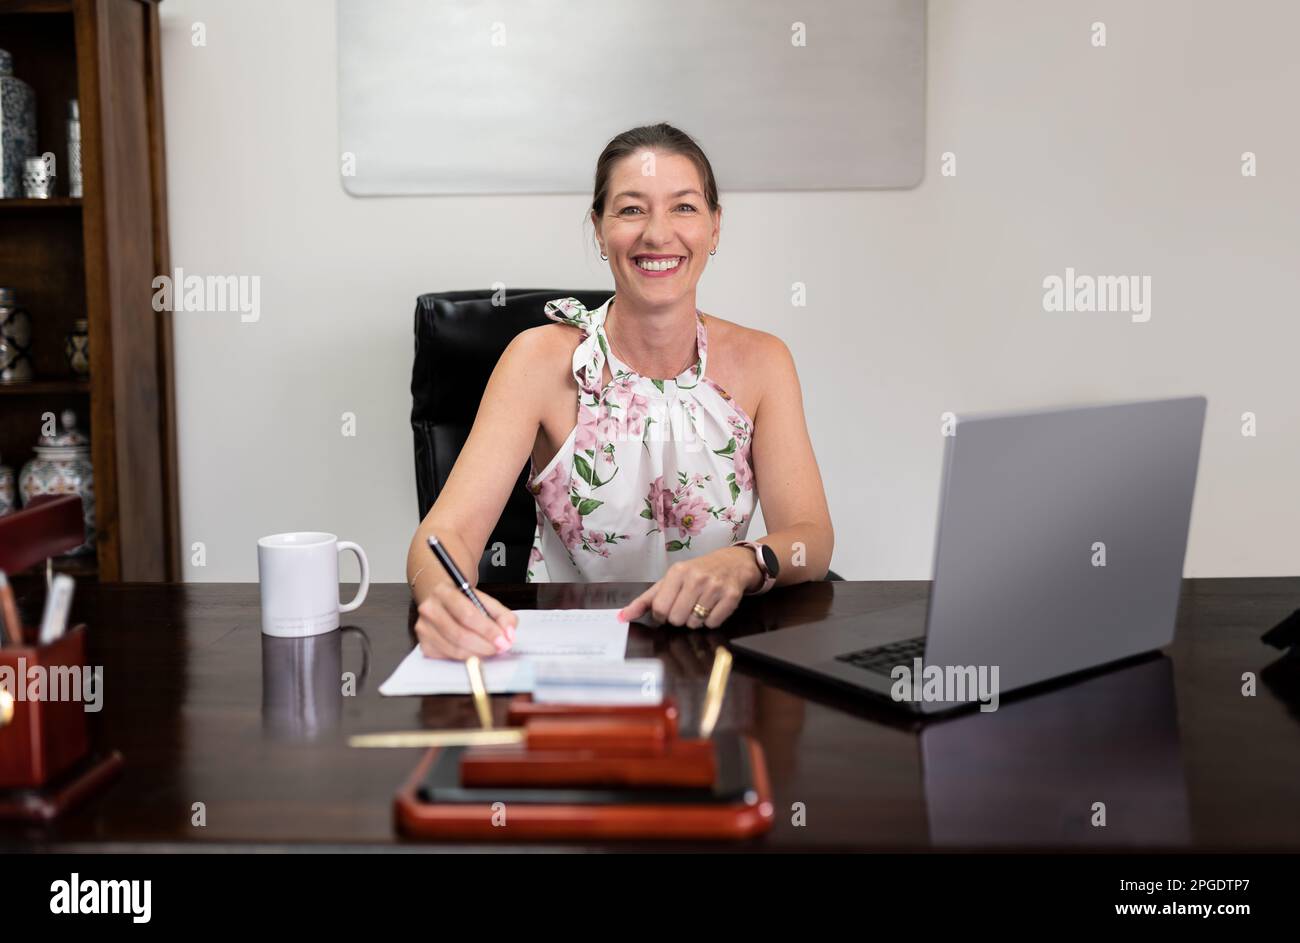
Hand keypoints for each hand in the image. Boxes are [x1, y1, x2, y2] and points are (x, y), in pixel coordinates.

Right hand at [414, 581, 516, 658]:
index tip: (503, 640)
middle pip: (459, 634)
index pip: (467, 615)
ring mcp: (424, 627)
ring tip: (490, 650)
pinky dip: (465, 658)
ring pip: (454, 649)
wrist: (445, 602)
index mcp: (445, 591)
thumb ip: (504, 617)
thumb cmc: (467, 603)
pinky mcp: (424, 644)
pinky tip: (474, 652)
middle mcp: (430, 608)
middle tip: (499, 648)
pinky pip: (448, 657)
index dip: (487, 630)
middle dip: (484, 645)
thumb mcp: (488, 602)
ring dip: (477, 654)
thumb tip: (508, 636)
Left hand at [618, 548, 756, 629]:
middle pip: (677, 619)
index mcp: (677, 572)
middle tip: (687, 606)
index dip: (662, 615)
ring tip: (701, 604)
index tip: (669, 607)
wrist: (733, 563)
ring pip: (695, 623)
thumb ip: (645, 600)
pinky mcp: (731, 597)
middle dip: (679, 618)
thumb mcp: (670, 580)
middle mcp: (696, 578)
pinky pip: (713, 623)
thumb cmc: (697, 573)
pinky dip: (711, 621)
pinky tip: (713, 607)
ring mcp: (715, 587)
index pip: (660, 609)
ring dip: (696, 620)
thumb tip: (622, 617)